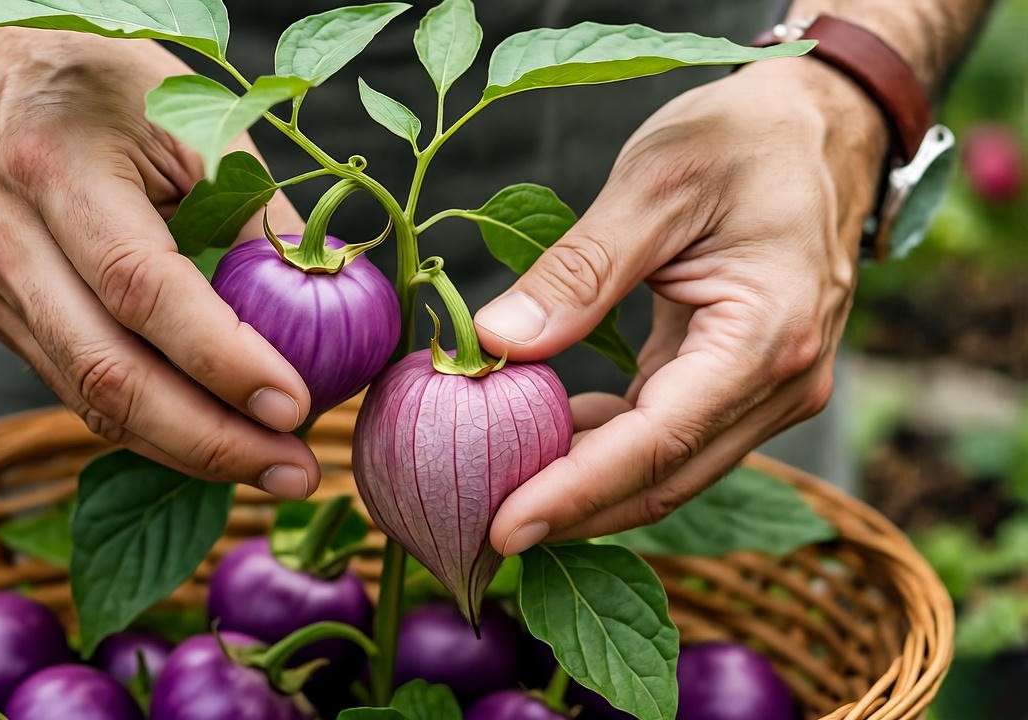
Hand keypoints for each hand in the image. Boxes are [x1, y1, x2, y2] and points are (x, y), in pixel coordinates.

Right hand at [0, 28, 319, 496]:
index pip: (142, 288)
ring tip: (274, 468)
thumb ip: (252, 209)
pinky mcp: (4, 322)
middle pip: (108, 371)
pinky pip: (82, 393)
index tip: (295, 404)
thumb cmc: (98, 87)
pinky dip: (155, 428)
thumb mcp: (187, 119)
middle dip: (210, 438)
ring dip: (188, 451)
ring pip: (92, 401)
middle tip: (294, 468)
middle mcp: (9, 240)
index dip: (220, 357)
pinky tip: (218, 441)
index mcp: (55, 168)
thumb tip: (326, 296)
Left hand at [478, 57, 888, 553]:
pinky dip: (609, 445)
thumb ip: (579, 273)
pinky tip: (548, 437)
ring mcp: (768, 387)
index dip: (575, 493)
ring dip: (588, 486)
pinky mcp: (742, 378)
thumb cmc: (744, 139)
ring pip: (668, 468)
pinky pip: (670, 432)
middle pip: (665, 479)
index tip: (502, 527)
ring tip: (499, 489)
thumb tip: (498, 344)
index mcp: (765, 339)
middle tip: (480, 530)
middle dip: (573, 513)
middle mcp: (779, 382)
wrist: (820, 124)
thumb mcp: (654, 186)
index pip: (655, 444)